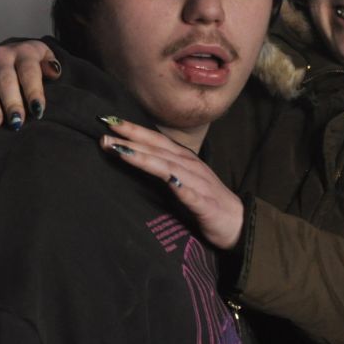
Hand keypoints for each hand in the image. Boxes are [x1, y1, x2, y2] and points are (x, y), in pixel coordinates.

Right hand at [0, 40, 60, 129]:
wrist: (9, 52)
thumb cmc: (31, 62)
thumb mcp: (44, 57)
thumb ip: (50, 65)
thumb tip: (54, 72)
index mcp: (24, 51)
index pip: (29, 72)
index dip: (33, 91)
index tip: (38, 111)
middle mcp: (2, 55)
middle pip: (6, 80)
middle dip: (11, 102)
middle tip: (16, 123)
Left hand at [100, 119, 244, 250]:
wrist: (238, 222)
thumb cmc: (206, 201)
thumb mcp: (182, 180)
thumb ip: (163, 169)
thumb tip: (135, 160)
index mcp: (183, 160)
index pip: (156, 140)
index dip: (134, 130)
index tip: (110, 121)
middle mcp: (190, 166)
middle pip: (158, 149)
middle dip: (131, 139)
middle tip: (105, 133)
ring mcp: (198, 184)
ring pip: (168, 167)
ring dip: (144, 158)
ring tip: (120, 151)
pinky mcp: (205, 204)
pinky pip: (190, 194)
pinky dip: (178, 186)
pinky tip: (168, 182)